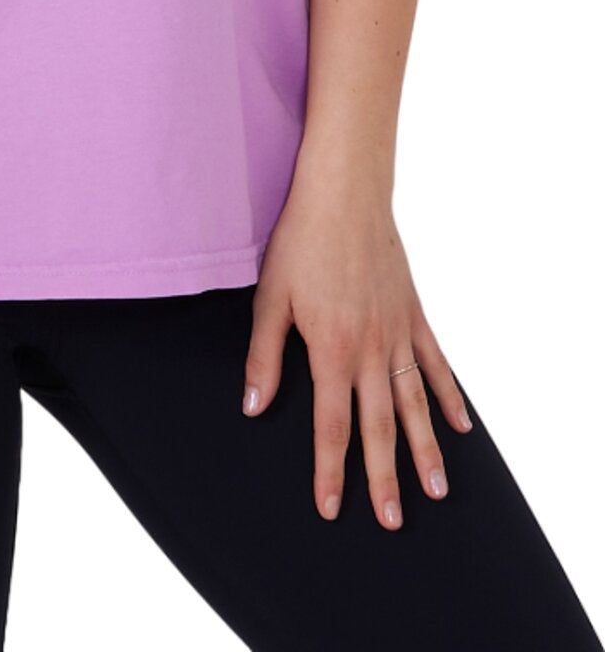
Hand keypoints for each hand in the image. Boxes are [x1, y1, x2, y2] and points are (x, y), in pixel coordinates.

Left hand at [240, 169, 473, 529]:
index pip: (332, 426)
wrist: (345, 193)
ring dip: (426, 449)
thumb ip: (264, 357)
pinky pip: (436, 363)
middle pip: (380, 427)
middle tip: (393, 521)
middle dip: (385, 479)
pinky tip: (460, 426)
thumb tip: (253, 408)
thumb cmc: (301, 241)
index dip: (331, 471)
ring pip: (415, 403)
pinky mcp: (414, 313)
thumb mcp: (270, 298)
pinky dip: (449, 396)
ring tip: (437, 490)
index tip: (333, 509)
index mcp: (331, 350)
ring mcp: (398, 332)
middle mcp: (370, 349)